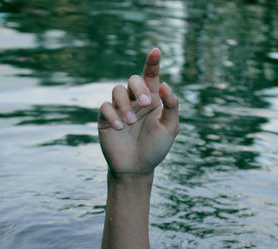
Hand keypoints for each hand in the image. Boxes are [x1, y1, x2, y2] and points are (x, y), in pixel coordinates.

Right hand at [98, 48, 178, 175]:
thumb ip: (171, 106)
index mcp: (153, 99)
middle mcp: (136, 100)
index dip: (153, 62)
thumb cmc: (156, 148)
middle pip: (133, 79)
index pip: (151, 76)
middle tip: (146, 103)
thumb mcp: (170, 128)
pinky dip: (113, 115)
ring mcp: (120, 108)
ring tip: (130, 122)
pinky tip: (119, 128)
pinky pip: (106, 106)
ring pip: (117, 90)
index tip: (156, 51)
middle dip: (139, 87)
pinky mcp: (106, 118)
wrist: (136, 168)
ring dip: (125, 104)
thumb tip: (165, 84)